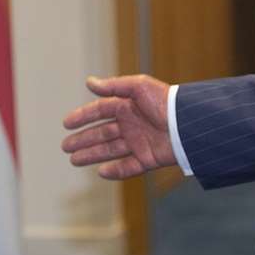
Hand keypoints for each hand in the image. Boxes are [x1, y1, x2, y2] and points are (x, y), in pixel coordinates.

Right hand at [61, 75, 175, 179]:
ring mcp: (139, 142)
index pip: (100, 111)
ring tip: (73, 160)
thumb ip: (113, 86)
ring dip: (92, 154)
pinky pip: (128, 166)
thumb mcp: (139, 87)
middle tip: (65, 146)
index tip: (66, 124)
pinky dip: (115, 171)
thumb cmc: (165, 101)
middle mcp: (131, 124)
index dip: (82, 117)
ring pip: (110, 150)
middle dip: (83, 140)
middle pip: (101, 133)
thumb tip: (89, 82)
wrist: (189, 125)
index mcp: (128, 106)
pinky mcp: (148, 158)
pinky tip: (100, 172)